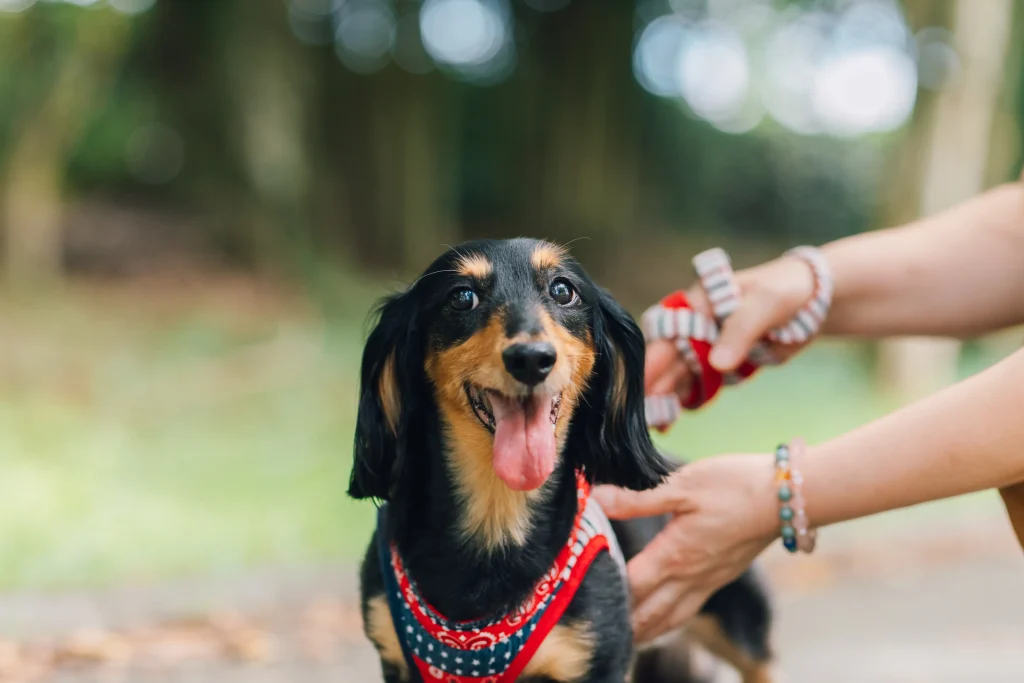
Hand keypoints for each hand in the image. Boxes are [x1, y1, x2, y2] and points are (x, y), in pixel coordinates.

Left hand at [593, 454, 778, 644]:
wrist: (787, 497)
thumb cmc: (734, 486)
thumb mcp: (681, 485)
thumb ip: (636, 498)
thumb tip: (595, 498)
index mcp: (674, 556)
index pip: (630, 586)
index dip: (605, 590)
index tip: (581, 593)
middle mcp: (690, 576)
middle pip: (649, 613)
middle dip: (624, 624)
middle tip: (597, 632)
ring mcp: (710, 580)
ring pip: (672, 617)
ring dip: (647, 629)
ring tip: (626, 638)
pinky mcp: (724, 575)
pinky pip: (691, 608)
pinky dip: (671, 619)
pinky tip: (665, 616)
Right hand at [645, 254, 818, 403]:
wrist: (813, 300)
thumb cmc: (786, 289)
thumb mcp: (766, 303)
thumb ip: (740, 330)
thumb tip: (718, 364)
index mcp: (699, 302)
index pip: (669, 332)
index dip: (655, 358)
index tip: (645, 383)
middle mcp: (697, 325)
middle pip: (669, 357)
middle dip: (656, 384)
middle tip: (644, 414)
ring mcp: (708, 345)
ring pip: (681, 373)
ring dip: (668, 397)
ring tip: (655, 423)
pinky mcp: (722, 363)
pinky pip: (701, 383)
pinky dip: (689, 399)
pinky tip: (673, 419)